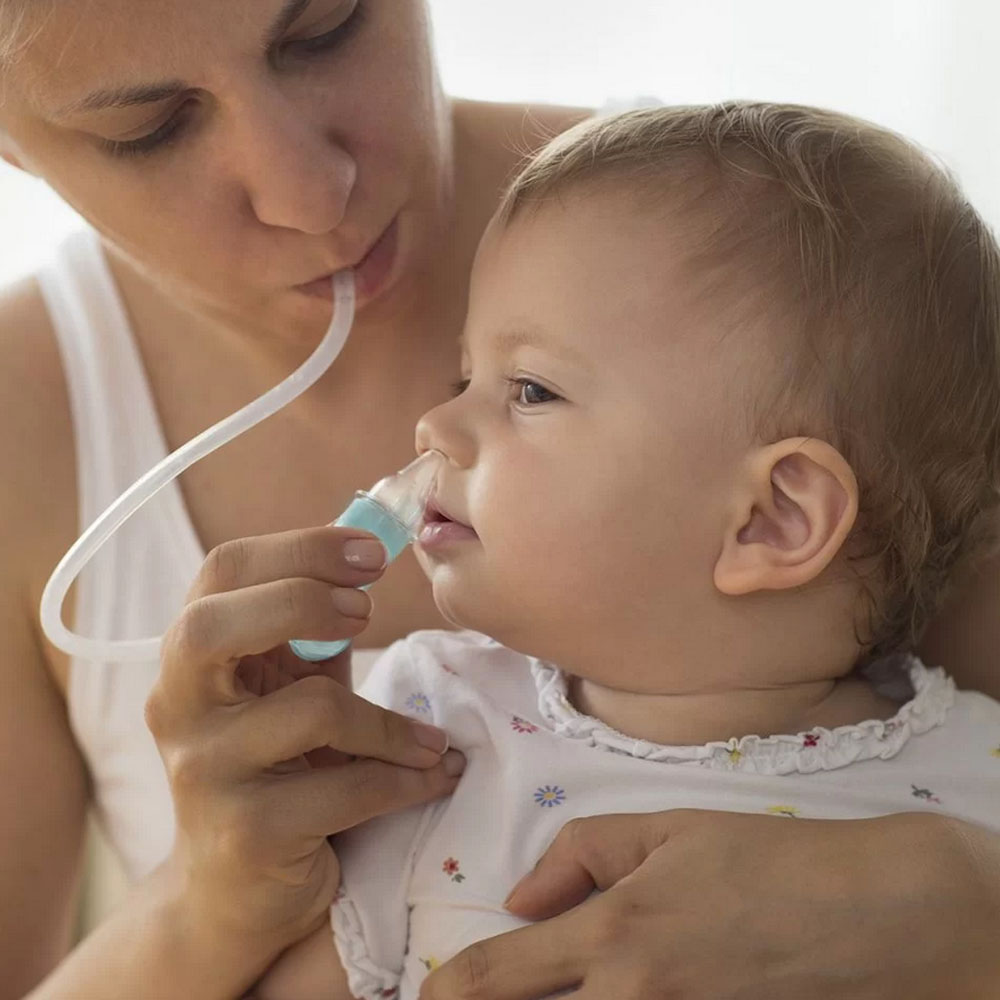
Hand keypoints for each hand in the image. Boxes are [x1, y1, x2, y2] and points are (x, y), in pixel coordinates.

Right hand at [145, 527, 464, 971]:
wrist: (236, 888)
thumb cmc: (280, 762)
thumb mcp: (293, 681)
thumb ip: (319, 622)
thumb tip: (375, 540)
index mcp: (192, 654)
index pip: (224, 571)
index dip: (301, 548)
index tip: (371, 553)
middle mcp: (179, 706)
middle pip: (213, 626)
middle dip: (302, 601)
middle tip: (367, 611)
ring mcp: (202, 772)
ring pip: (308, 712)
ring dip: (389, 723)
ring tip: (429, 740)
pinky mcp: (243, 834)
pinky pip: (343, 791)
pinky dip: (402, 779)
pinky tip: (432, 775)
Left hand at [420, 809, 999, 999]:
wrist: (865, 915)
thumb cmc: (763, 860)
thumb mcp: (666, 830)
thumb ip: (581, 855)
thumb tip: (520, 899)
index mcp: (615, 934)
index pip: (502, 976)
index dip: (451, 991)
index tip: (427, 995)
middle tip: (472, 994)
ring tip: (544, 987)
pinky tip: (606, 995)